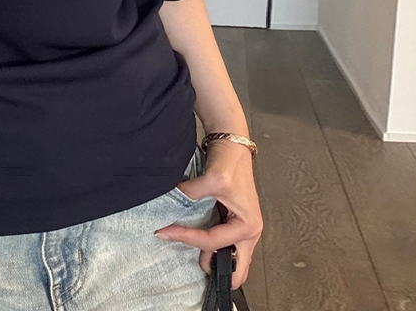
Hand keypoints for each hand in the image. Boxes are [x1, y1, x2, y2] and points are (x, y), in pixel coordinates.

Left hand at [153, 140, 262, 290]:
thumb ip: (191, 194)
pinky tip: (195, 241)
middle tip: (190, 261)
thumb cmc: (230, 162)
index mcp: (248, 225)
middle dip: (215, 270)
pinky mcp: (233, 222)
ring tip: (188, 249)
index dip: (186, 237)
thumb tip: (172, 203)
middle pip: (237, 269)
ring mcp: (242, 229)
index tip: (165, 231)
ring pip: (232, 261)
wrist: (232, 145)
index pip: (213, 241)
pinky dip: (211, 249)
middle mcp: (250, 232)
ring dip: (212, 260)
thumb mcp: (212, 179)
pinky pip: (224, 245)